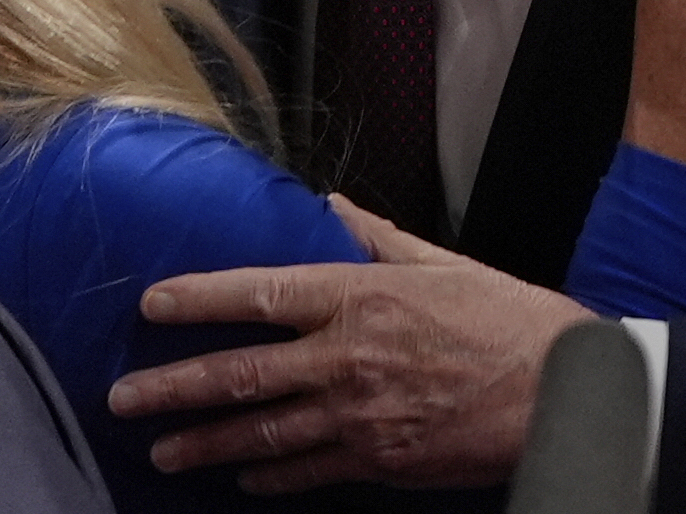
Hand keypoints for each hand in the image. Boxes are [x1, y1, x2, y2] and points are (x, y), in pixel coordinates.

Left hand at [109, 196, 590, 491]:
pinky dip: (269, 477)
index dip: (199, 299)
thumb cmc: (507, 320)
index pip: (259, 292)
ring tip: (162, 450)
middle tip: (124, 401)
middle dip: (174, 389)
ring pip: (262, 434)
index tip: (152, 304)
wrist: (561, 392)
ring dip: (205, 443)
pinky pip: (308, 472)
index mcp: (359, 297)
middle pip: (241, 375)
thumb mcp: (441, 263)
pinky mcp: (379, 460)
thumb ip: (376, 238)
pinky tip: (241, 479)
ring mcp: (359, 416)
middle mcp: (347, 357)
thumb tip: (330, 207)